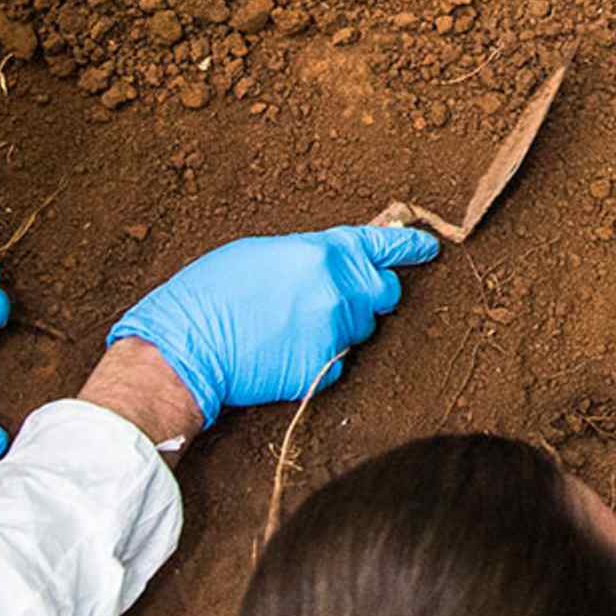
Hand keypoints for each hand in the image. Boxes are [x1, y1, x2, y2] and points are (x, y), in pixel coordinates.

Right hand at [106, 225, 440, 430]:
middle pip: (382, 294)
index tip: (429, 247)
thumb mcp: (262, 253)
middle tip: (337, 297)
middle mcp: (339, 292)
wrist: (187, 348)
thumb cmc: (212, 293)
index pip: (382, 245)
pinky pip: (338, 360)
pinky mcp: (322, 369)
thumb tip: (329, 265)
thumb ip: (309, 257)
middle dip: (370, 294)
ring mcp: (334, 334)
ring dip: (339, 325)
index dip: (408, 247)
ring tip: (290, 325)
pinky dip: (322, 356)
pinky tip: (285, 351)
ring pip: (359, 329)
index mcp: (325, 254)